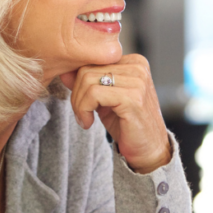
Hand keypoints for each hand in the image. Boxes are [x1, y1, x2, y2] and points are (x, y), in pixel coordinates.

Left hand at [60, 55, 171, 173]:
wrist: (148, 151)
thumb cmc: (127, 126)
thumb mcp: (103, 99)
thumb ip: (87, 83)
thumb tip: (65, 71)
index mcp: (133, 62)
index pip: (92, 60)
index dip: (78, 83)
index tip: (81, 104)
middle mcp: (138, 67)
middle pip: (87, 69)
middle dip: (76, 95)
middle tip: (81, 114)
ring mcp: (137, 80)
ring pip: (87, 80)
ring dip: (79, 104)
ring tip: (85, 119)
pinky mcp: (133, 97)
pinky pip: (94, 94)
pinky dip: (84, 109)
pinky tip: (89, 122)